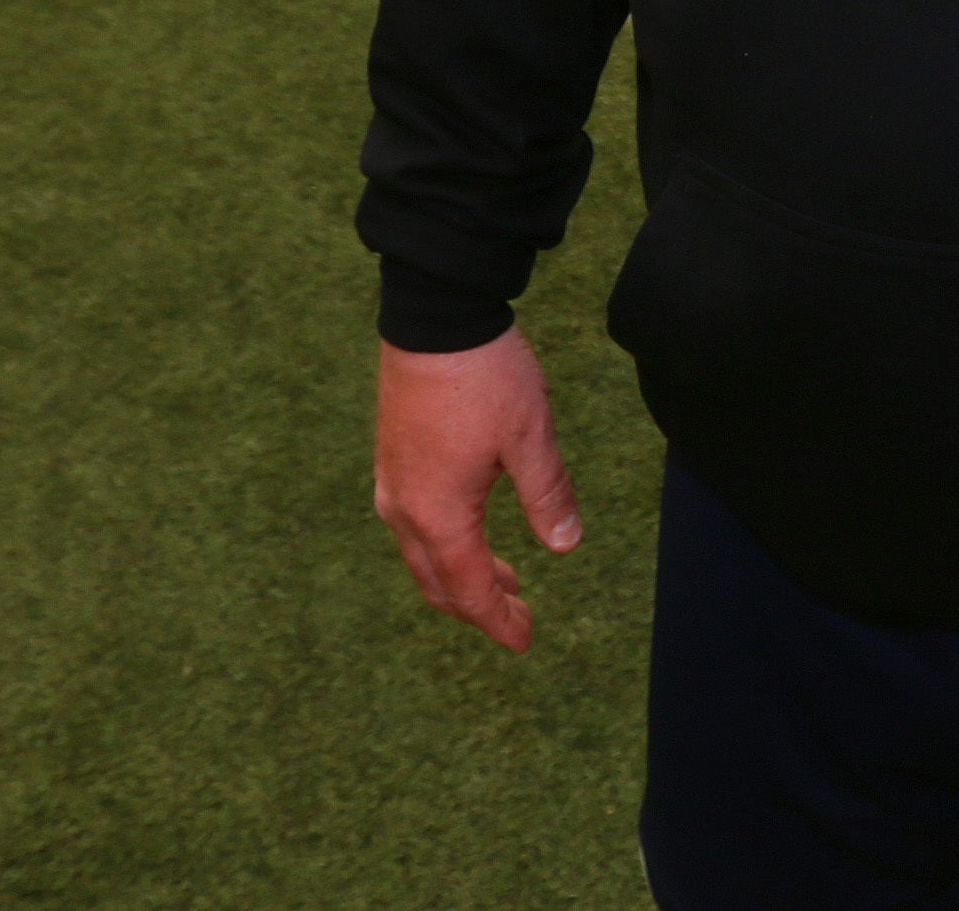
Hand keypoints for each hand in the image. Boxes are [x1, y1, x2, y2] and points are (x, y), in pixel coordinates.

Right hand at [375, 328, 582, 649]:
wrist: (434, 316)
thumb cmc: (485, 376)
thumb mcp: (531, 438)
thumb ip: (548, 496)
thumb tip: (566, 547)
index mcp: (439, 515)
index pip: (469, 590)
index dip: (498, 621)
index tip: (524, 642)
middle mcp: (404, 508)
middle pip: (438, 581)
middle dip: (478, 606)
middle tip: (518, 619)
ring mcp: (392, 482)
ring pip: (422, 553)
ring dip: (461, 574)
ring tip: (504, 580)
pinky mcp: (392, 457)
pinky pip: (413, 523)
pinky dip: (444, 544)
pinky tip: (471, 530)